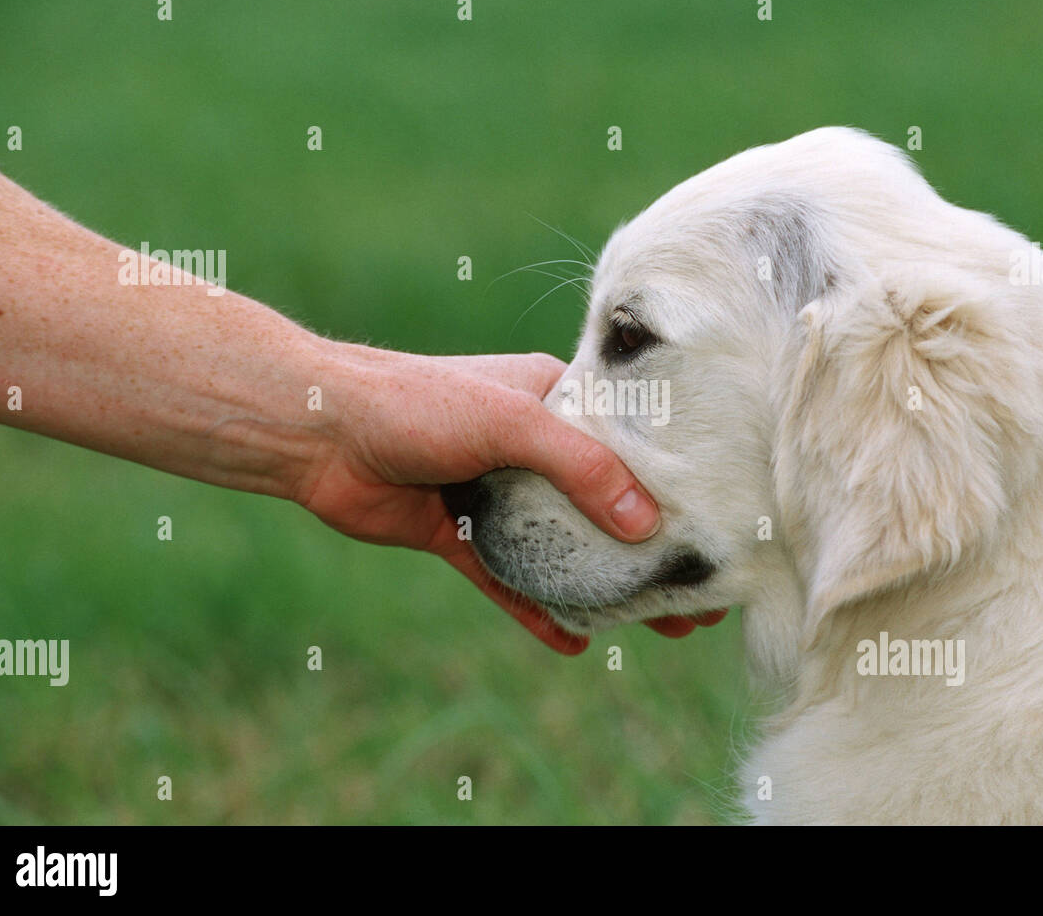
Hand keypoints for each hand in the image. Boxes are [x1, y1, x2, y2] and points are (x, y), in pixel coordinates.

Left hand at [296, 345, 725, 652]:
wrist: (321, 428)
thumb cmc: (418, 401)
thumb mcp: (512, 419)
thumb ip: (580, 465)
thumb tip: (644, 522)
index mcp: (556, 401)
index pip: (632, 443)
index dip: (677, 481)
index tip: (721, 519)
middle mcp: (533, 447)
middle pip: (606, 503)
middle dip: (652, 547)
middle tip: (701, 590)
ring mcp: (499, 493)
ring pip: (565, 548)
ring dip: (607, 585)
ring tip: (659, 626)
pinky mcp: (461, 534)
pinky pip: (509, 579)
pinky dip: (539, 609)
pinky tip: (573, 642)